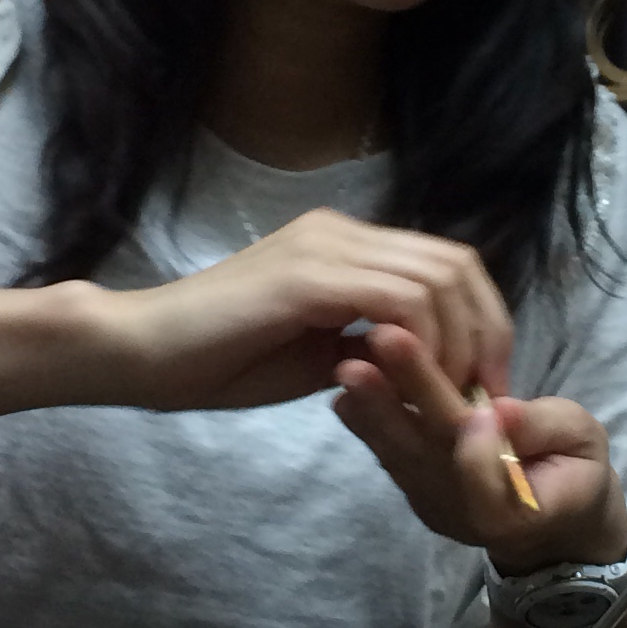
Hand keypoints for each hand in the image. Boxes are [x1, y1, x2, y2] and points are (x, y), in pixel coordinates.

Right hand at [110, 209, 512, 411]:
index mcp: (344, 244)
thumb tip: (425, 365)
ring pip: (437, 278)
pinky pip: (399, 300)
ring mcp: (325, 247)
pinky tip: (412, 382)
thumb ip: (370, 347)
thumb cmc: (217, 362)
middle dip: (487, 331)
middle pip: (456, 264)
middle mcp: (342, 232)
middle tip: (485, 393)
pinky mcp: (308, 277)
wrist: (140, 353)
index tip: (485, 382)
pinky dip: (424, 343)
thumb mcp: (316, 356)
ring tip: (447, 395)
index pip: (444, 265)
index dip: (481, 320)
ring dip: (458, 343)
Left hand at [332, 324, 626, 570]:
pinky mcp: (414, 491)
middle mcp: (465, 515)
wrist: (552, 523)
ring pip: (400, 456)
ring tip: (348, 364)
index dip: (478, 450)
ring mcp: (433, 505)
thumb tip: (501, 409)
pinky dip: (365, 421)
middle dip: (406, 399)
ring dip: (372, 408)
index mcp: (518, 510)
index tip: (475, 405)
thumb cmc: (575, 470)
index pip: (489, 483)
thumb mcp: (584, 442)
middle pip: (433, 454)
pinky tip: (344, 386)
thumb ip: (546, 428)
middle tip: (382, 347)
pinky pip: (388, 456)